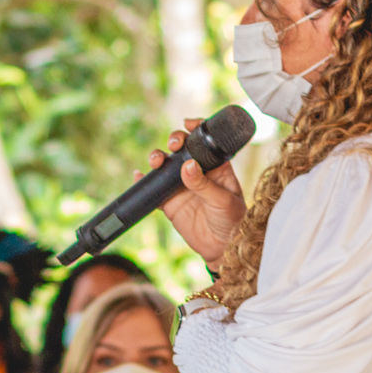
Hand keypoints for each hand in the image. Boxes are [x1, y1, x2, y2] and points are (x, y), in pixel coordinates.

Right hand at [151, 122, 247, 266]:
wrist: (222, 248)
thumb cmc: (232, 222)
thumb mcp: (223, 201)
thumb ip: (205, 184)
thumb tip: (187, 165)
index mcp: (216, 166)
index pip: (205, 142)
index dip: (196, 129)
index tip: (188, 124)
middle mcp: (197, 172)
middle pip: (181, 149)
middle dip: (174, 141)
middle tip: (173, 146)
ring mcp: (181, 186)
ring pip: (165, 166)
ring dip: (158, 158)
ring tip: (156, 162)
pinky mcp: (169, 202)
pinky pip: (153, 189)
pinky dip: (144, 181)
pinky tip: (138, 176)